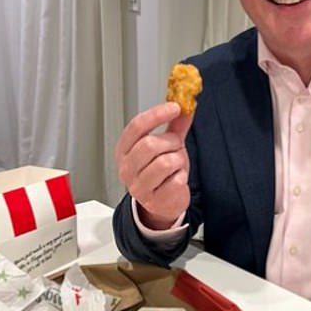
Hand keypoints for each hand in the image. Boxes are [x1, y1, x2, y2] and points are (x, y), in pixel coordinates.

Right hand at [114, 102, 193, 229]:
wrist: (164, 203)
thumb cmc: (162, 173)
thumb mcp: (166, 146)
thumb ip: (174, 127)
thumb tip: (186, 106)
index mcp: (124, 150)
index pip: (136, 126)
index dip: (156, 114)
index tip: (175, 107)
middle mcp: (126, 169)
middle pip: (149, 144)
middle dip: (170, 142)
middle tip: (176, 145)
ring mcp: (138, 187)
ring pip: (164, 163)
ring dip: (178, 160)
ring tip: (176, 165)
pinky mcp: (154, 201)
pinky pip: (175, 181)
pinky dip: (182, 177)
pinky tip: (177, 179)